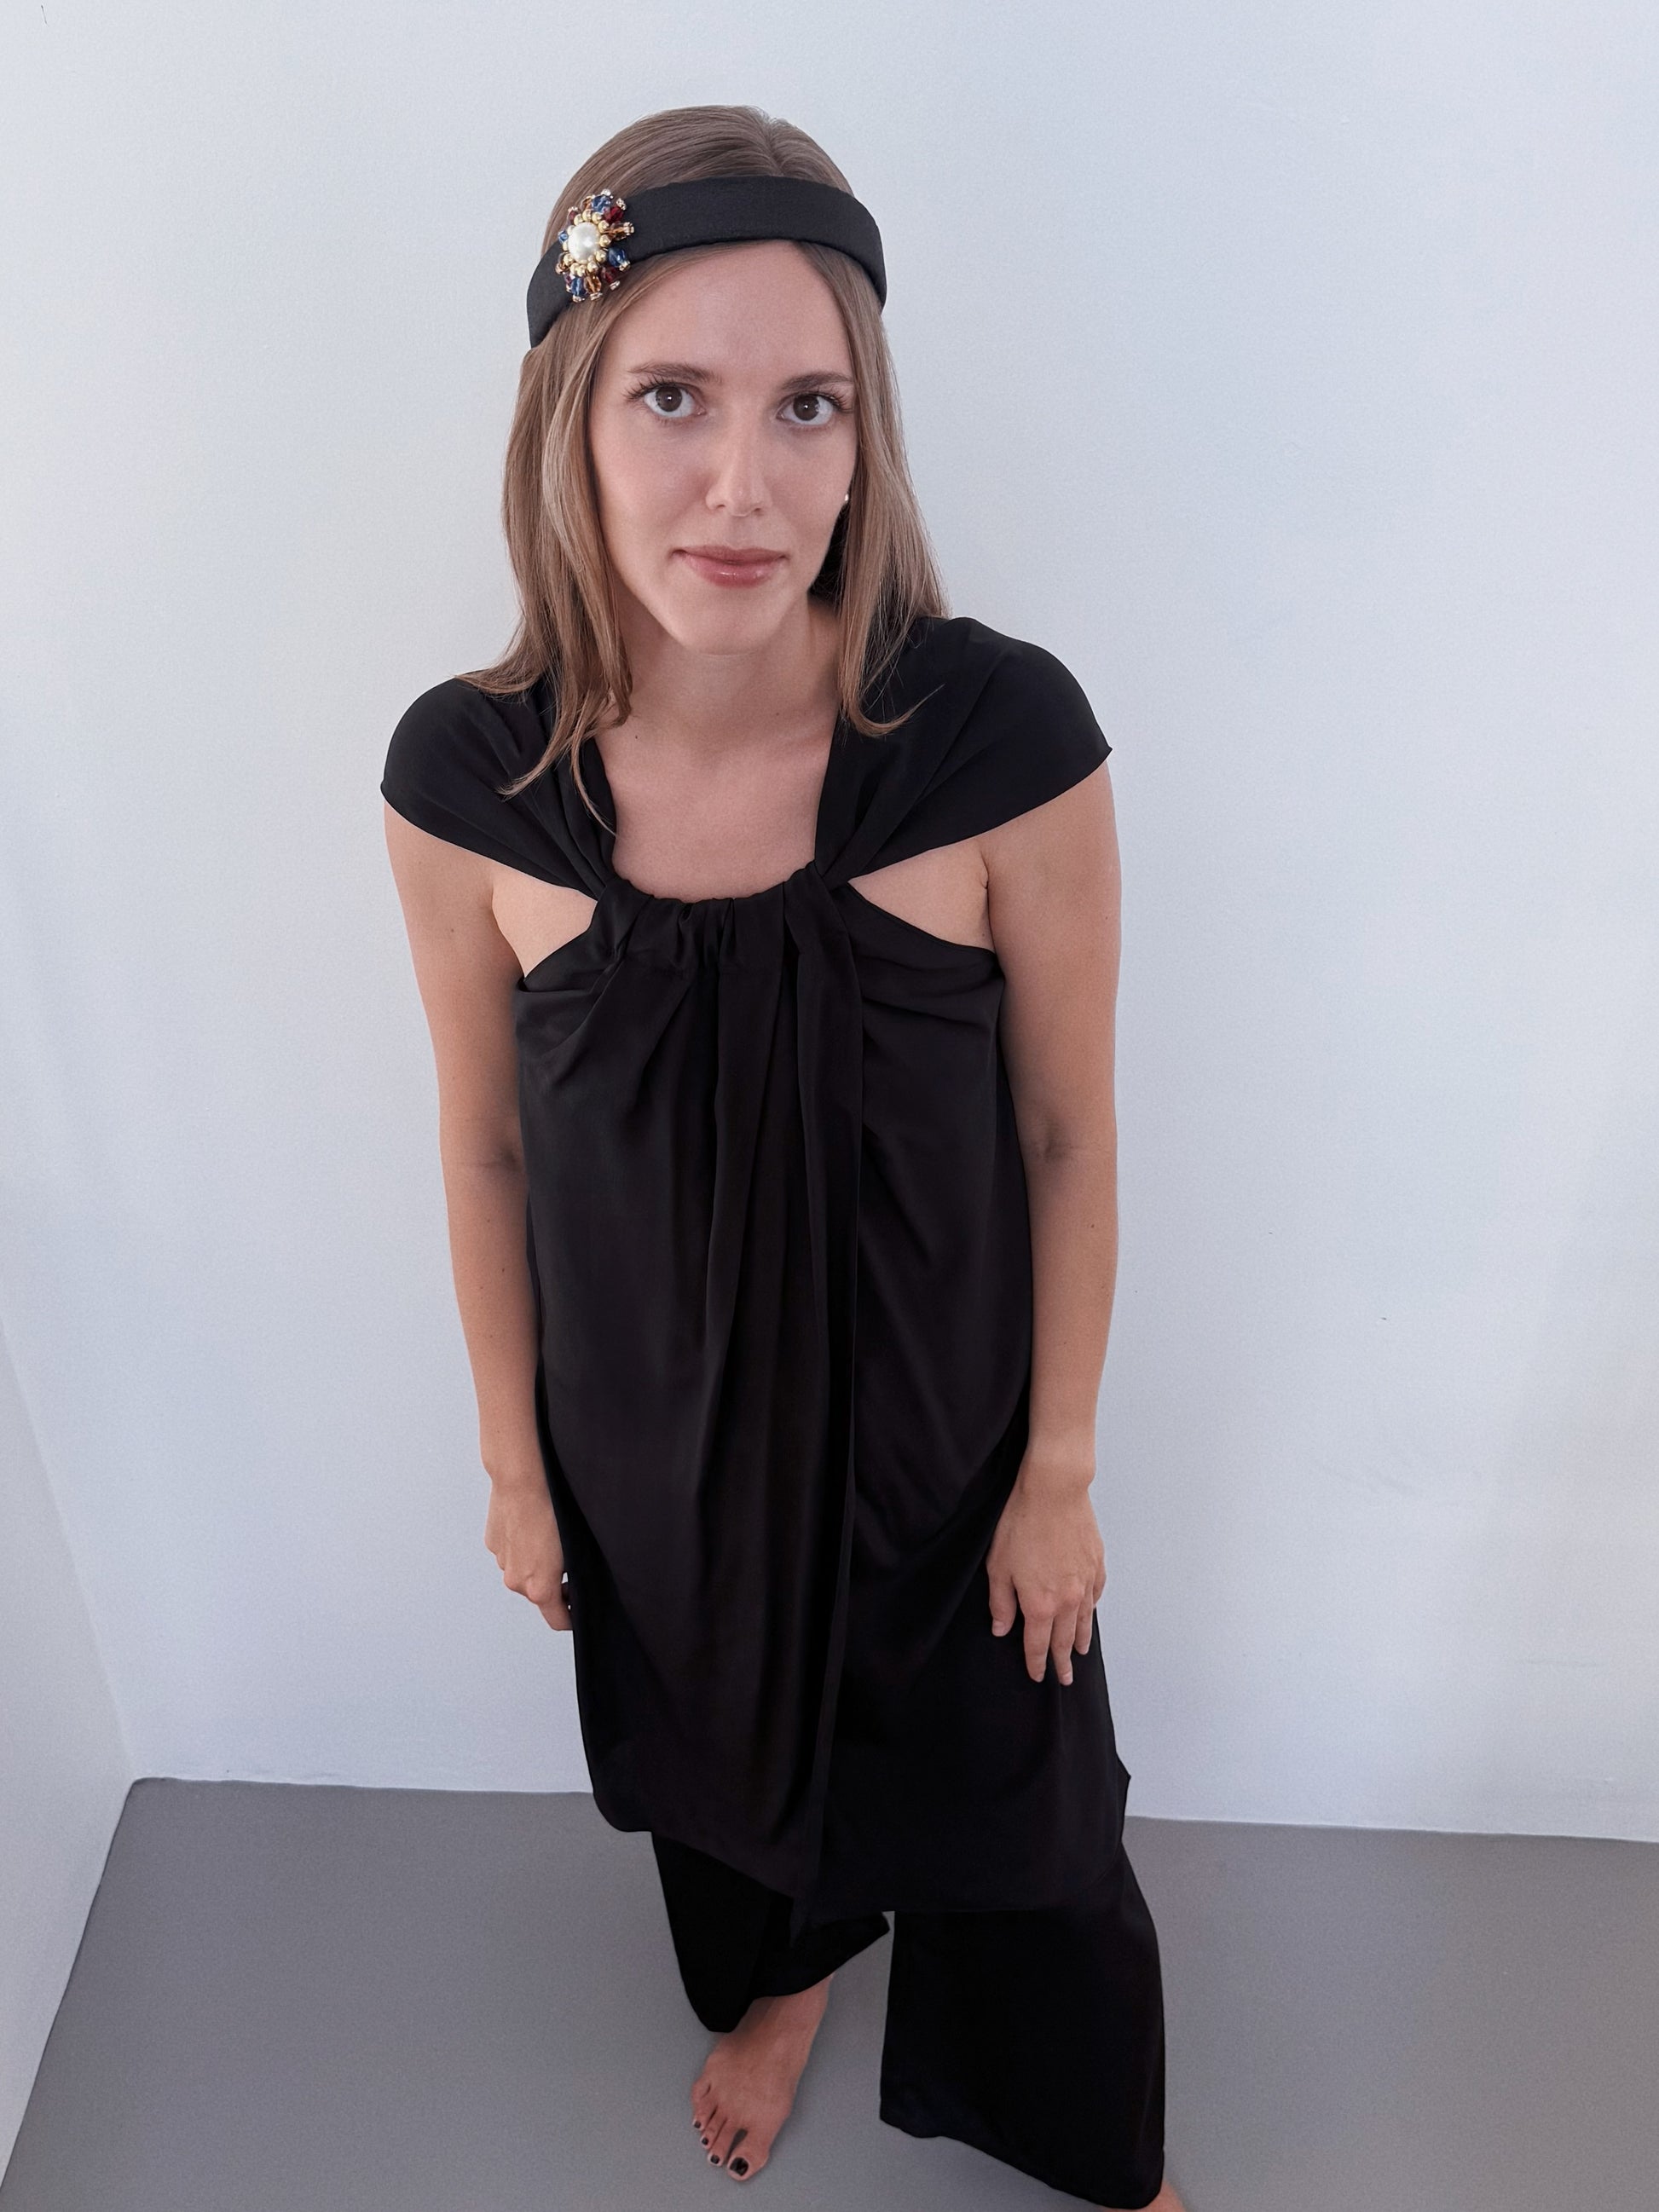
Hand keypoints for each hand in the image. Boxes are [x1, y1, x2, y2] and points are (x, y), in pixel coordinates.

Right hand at [484, 1475, 570, 1631]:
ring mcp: (501, 1562)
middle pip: (538, 1595)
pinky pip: (511, 1553)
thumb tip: (576, 1582)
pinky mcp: (492, 1543)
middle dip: (554, 1585)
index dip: (572, 1618)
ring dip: (535, 1564)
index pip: (558, 1621)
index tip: (579, 1610)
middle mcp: (516, 1581)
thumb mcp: (575, 1548)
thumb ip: (573, 1575)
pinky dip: (521, 1547)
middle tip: (569, 1565)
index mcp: (538, 1588)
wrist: (522, 1480)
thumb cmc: (553, 1510)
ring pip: (523, 1573)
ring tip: (548, 1538)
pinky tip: (532, 1526)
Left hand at [985, 1475, 1104, 1684]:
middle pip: (1064, 1639)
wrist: (1054, 1491)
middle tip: (1066, 1678)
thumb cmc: (1022, 1524)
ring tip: (1079, 1653)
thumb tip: (1002, 1629)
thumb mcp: (998, 1566)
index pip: (1039, 1645)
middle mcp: (1067, 1600)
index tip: (1038, 1676)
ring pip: (1084, 1621)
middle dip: (1062, 1661)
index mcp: (1040, 1605)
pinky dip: (1092, 1608)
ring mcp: (1085, 1583)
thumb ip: (1001, 1603)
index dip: (1037, 1663)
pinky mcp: (1096, 1564)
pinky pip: (1096, 1595)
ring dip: (1080, 1639)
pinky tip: (1090, 1611)